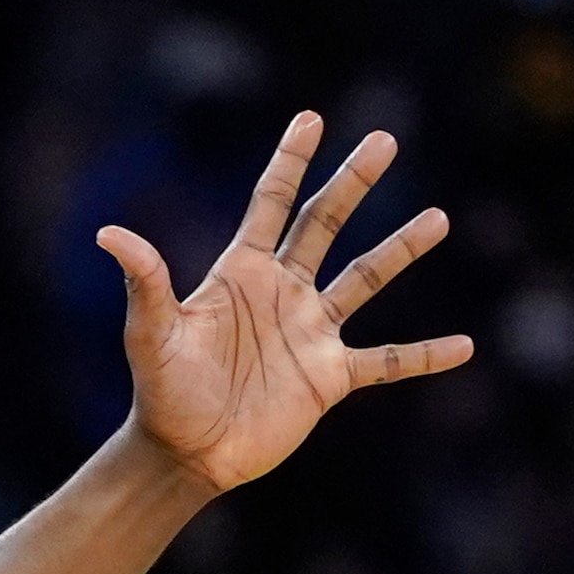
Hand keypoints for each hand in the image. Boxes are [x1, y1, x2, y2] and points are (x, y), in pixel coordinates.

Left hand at [99, 116, 466, 496]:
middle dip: (353, 182)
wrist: (185, 454)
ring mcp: (311, 332)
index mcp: (242, 273)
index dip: (290, 162)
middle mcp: (283, 292)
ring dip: (400, 250)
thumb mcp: (152, 334)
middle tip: (385, 140)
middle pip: (326, 224)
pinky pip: (387, 361)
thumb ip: (145, 283)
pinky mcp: (329, 377)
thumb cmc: (162, 392)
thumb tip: (109, 235)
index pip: (272, 203)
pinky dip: (424, 355)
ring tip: (438, 218)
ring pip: (365, 280)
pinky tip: (464, 346)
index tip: (312, 119)